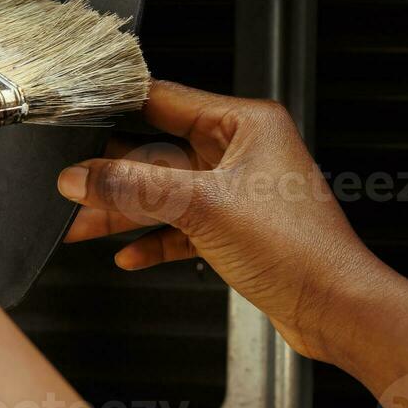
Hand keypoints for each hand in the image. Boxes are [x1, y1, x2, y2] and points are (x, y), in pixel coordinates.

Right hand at [57, 80, 384, 362]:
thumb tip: (82, 175)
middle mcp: (244, 151)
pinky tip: (128, 255)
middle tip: (71, 186)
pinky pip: (183, 226)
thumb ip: (135, 188)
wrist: (335, 307)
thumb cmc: (298, 248)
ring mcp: (239, 191)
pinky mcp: (237, 229)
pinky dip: (156, 240)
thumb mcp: (202, 207)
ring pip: (168, 193)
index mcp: (247, 123)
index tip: (78, 115)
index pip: (168, 100)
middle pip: (161, 152)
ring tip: (81, 225)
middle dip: (114, 175)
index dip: (120, 107)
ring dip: (127, 212)